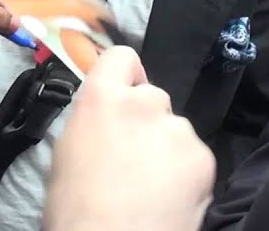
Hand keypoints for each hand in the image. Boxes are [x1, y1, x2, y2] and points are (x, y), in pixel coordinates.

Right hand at [45, 47, 214, 230]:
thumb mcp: (66, 154)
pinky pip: (194, 156)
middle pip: (151, 97)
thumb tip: (105, 121)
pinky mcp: (202, 158)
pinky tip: (168, 198)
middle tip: (133, 158)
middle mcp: (143, 103)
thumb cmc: (75, 211)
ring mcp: (177, 129)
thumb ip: (92, 123)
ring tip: (151, 186)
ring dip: (166, 149)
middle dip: (146, 121)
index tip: (124, 94)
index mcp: (101, 100)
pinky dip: (185, 174)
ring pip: (174, 129)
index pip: (121, 57)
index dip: (123, 75)